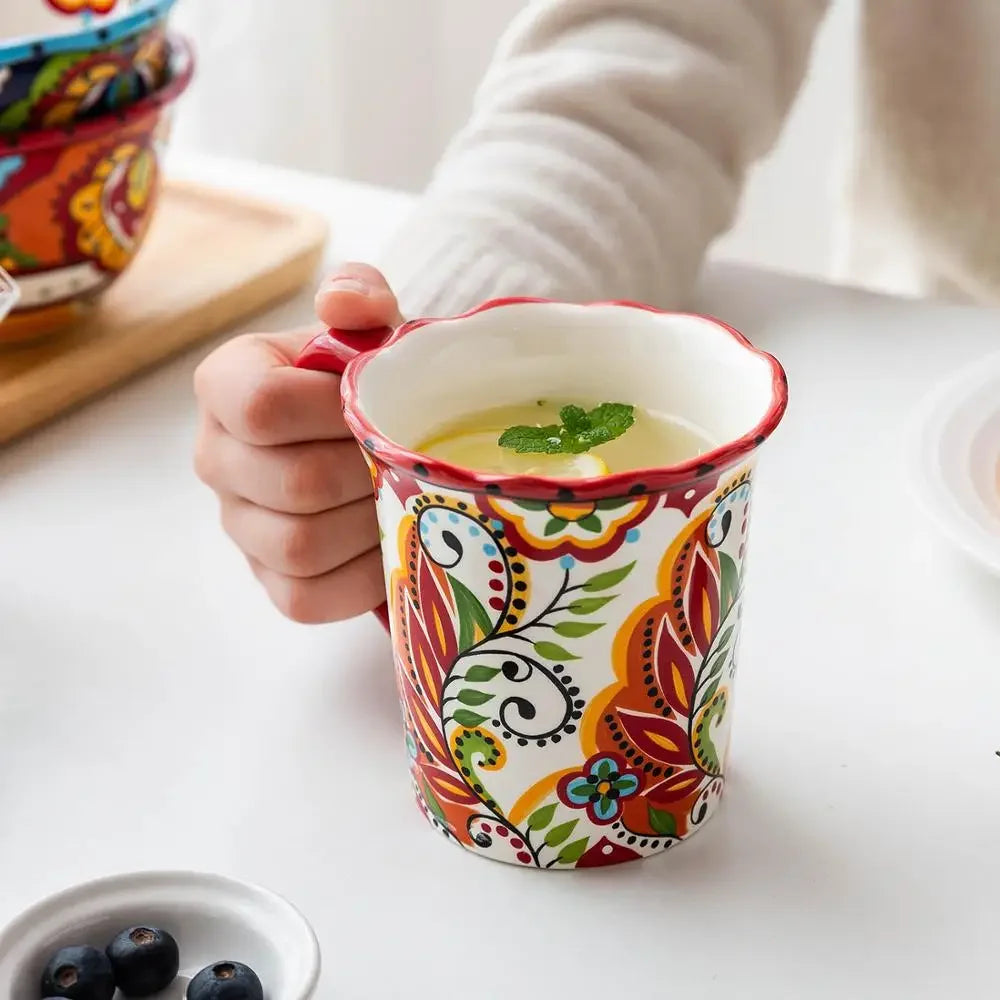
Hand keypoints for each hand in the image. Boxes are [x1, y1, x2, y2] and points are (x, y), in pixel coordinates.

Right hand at [194, 263, 402, 622]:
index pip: (263, 407)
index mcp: (226, 385)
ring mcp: (238, 526)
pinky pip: (307, 597)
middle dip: (368, 471)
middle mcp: (216, 458)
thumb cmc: (369, 381)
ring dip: (370, 523)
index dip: (335, 411)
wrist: (373, 439)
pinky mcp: (269, 581)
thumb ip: (361, 298)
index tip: (381, 405)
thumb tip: (345, 303)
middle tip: (408, 458)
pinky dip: (362, 578)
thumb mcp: (370, 329)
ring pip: (301, 545)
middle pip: (295, 482)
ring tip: (404, 497)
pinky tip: (390, 543)